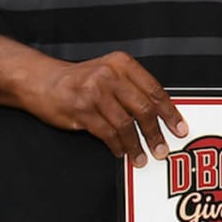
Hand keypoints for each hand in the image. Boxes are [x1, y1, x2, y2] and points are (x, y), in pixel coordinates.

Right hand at [21, 51, 187, 166]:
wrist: (42, 81)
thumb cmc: (80, 79)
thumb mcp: (110, 73)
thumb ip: (133, 88)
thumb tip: (162, 114)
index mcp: (122, 64)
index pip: (154, 90)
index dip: (170, 113)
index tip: (179, 128)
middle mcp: (110, 75)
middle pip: (143, 108)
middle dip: (155, 133)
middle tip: (162, 148)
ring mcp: (94, 92)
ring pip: (126, 124)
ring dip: (136, 145)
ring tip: (142, 157)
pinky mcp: (81, 110)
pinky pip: (107, 133)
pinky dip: (118, 145)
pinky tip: (122, 152)